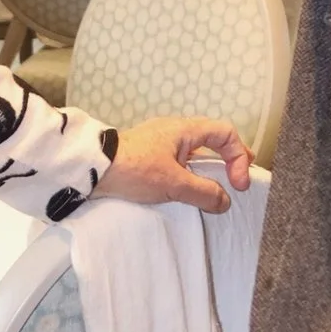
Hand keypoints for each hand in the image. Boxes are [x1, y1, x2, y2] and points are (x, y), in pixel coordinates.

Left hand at [93, 115, 253, 211]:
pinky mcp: (149, 158)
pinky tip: (191, 191)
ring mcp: (161, 144)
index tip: (238, 184)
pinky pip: (180, 163)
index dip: (238, 156)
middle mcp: (174, 132)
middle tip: (239, 179)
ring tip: (218, 189)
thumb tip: (224, 201)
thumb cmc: (133, 169)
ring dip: (210, 170)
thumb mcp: (172, 182)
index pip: (225, 133)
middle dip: (229, 159)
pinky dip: (192, 175)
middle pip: (212, 140)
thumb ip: (203, 192)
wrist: (91, 171)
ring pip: (196, 153)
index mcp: (184, 130)